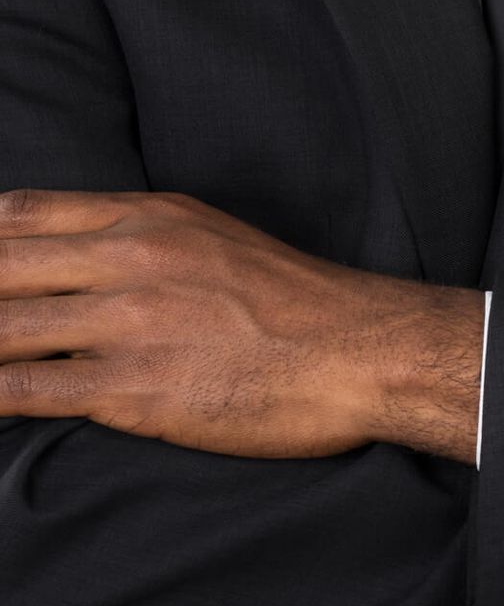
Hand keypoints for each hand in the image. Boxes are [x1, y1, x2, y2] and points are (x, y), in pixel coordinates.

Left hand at [0, 189, 482, 462]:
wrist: (365, 352)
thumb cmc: (302, 305)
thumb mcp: (219, 240)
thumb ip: (147, 240)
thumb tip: (85, 265)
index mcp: (151, 217)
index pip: (19, 214)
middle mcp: (131, 258)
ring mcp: (129, 322)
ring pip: (0, 329)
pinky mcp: (134, 387)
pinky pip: (22, 391)